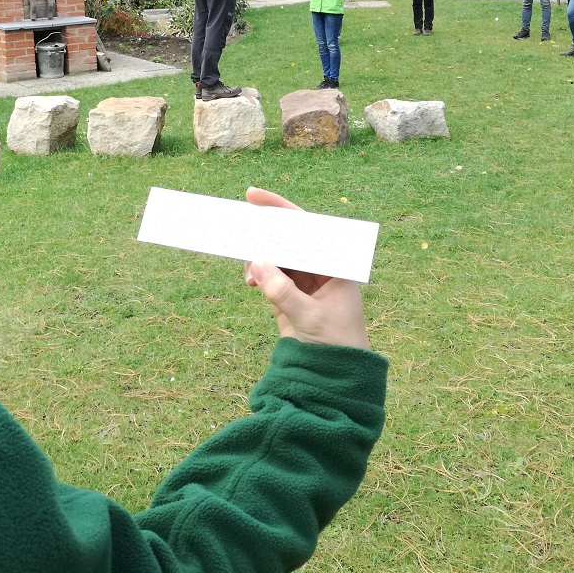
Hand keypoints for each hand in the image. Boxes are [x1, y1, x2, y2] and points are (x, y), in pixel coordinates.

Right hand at [242, 188, 370, 349]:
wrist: (334, 377)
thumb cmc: (336, 345)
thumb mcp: (310, 318)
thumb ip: (283, 292)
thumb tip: (257, 264)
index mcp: (335, 263)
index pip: (308, 227)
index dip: (281, 209)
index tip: (253, 195)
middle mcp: (320, 266)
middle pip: (288, 237)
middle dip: (263, 233)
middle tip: (237, 226)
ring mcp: (303, 279)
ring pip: (274, 255)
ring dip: (257, 258)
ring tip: (249, 276)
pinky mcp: (289, 293)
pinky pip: (268, 273)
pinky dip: (256, 273)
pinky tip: (250, 282)